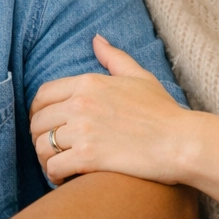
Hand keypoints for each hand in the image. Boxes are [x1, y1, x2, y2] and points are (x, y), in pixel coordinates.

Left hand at [30, 35, 190, 185]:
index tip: (46, 126)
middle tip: (52, 149)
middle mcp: (80, 104)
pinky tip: (65, 179)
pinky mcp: (88, 157)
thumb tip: (96, 39)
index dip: (38, 113)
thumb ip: (114, 57)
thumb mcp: (139, 76)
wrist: (181, 142)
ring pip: (41, 146)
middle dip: (39, 137)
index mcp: (88, 83)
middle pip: (37, 122)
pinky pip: (53, 167)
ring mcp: (83, 130)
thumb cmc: (164, 112)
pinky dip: (55, 176)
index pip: (43, 95)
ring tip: (56, 166)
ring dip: (45, 159)